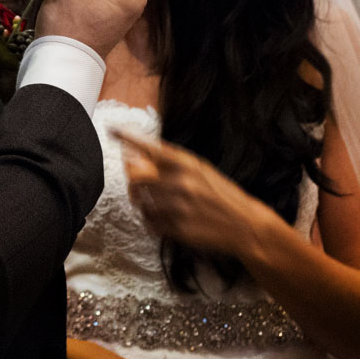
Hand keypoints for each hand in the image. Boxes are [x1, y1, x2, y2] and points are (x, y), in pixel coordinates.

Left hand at [113, 128, 268, 259]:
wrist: (247, 225)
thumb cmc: (222, 195)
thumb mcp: (201, 170)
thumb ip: (172, 163)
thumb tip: (138, 156)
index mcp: (187, 163)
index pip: (149, 146)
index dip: (128, 137)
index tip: (112, 130)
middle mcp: (180, 181)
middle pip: (136, 177)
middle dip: (131, 182)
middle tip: (135, 188)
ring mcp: (178, 206)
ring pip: (141, 202)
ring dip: (143, 205)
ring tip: (158, 207)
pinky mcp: (178, 228)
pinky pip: (150, 223)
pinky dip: (151, 222)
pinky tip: (164, 220)